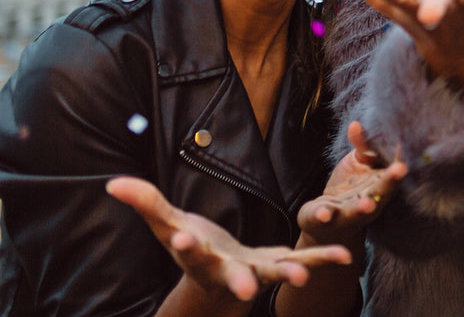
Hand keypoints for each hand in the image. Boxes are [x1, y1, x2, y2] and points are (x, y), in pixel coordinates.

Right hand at [107, 176, 348, 302]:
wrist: (217, 272)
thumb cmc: (192, 243)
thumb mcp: (168, 223)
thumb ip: (147, 203)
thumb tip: (112, 183)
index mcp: (198, 256)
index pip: (188, 250)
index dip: (184, 244)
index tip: (180, 239)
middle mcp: (228, 270)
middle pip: (233, 276)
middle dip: (240, 281)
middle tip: (247, 288)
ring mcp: (256, 270)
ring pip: (274, 273)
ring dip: (289, 273)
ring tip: (304, 276)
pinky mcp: (280, 263)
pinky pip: (305, 260)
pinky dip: (322, 258)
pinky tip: (344, 255)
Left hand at [297, 121, 407, 247]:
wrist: (326, 223)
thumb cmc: (349, 188)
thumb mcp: (358, 164)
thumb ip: (361, 146)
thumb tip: (355, 124)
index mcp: (381, 185)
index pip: (396, 171)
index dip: (403, 161)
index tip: (409, 146)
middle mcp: (370, 201)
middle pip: (383, 191)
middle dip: (392, 181)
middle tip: (402, 169)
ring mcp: (348, 213)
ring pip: (359, 211)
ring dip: (365, 207)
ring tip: (368, 203)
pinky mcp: (325, 219)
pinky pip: (325, 218)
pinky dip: (325, 215)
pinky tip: (324, 212)